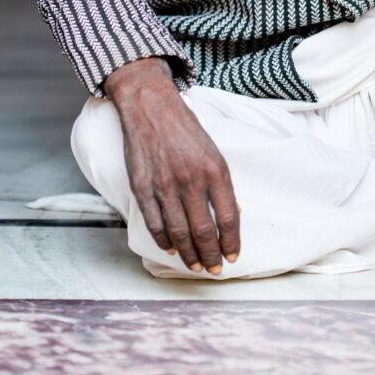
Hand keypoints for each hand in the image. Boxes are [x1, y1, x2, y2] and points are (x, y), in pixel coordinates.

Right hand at [104, 57, 239, 273]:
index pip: (228, 216)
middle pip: (204, 230)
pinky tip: (171, 249)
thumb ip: (221, 182)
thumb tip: (231, 215)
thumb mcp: (213, 150)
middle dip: (211, 255)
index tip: (233, 256)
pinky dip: (164, 241)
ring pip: (179, 232)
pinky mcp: (142, 186)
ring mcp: (164, 184)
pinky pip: (154, 224)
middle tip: (214, 268)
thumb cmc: (185, 128)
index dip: (231, 241)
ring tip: (195, 265)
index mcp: (215, 168)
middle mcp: (191, 179)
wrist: (151, 106)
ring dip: (189, 255)